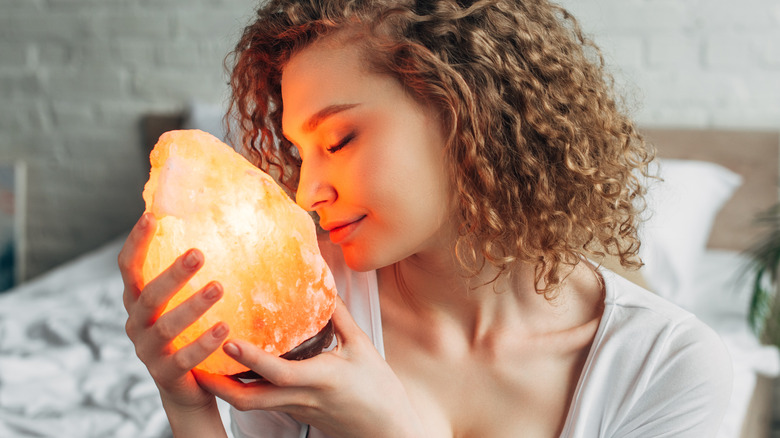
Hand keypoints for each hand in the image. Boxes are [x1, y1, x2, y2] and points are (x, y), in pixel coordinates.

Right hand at [119, 213, 228, 411]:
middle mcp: (136, 324)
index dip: (136, 243)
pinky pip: (184, 358)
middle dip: (172, 274)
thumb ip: (187, 277)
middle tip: (198, 253)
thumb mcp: (182, 305)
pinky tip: (225, 327)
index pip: (129, 268)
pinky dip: (203, 342)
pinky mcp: (165, 374)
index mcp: (138, 302)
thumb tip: (209, 230)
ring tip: (218, 287)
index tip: (151, 216)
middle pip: (149, 296)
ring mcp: (148, 351)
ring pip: (166, 326)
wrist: (188, 389)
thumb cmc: (188, 335)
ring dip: (192, 305)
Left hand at [195, 298, 424, 437]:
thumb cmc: (379, 391)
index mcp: (320, 380)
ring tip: (202, 365)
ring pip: (250, 404)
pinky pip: (262, 402)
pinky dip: (243, 389)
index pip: (279, 373)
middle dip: (217, 385)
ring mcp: (296, 409)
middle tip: (191, 362)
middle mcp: (302, 398)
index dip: (251, 359)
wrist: (386, 431)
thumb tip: (324, 286)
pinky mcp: (296, 413)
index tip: (227, 341)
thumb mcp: (363, 348)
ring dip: (224, 389)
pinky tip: (234, 373)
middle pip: (248, 400)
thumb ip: (341, 317)